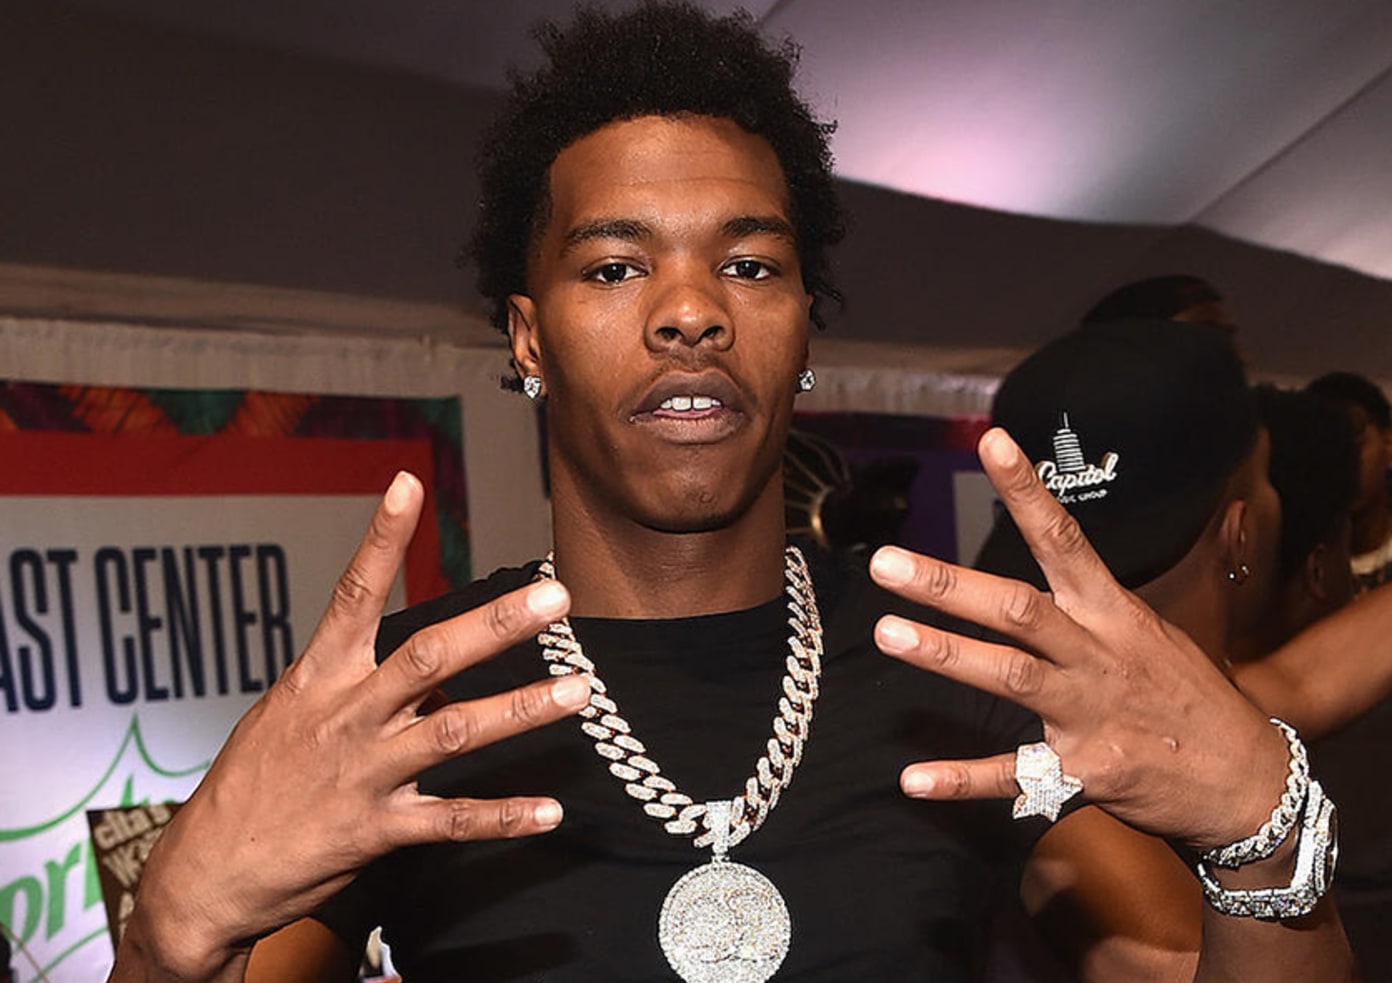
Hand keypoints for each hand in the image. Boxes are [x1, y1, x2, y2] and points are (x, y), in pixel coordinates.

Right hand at [124, 472, 590, 977]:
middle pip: (429, 657)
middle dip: (495, 625)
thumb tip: (429, 666)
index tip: (410, 484)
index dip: (383, 538)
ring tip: (577, 691)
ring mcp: (364, 773)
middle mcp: (347, 716)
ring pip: (454, 733)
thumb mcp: (289, 712)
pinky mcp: (376, 831)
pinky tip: (549, 810)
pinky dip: (503, 816)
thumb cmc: (252, 785)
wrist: (207, 875)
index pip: (353, 593)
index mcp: (320, 678)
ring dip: (521, 710)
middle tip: (554, 599)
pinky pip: (452, 821)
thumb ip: (357, 681)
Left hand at [869, 428, 1287, 851]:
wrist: (1250, 782)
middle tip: (886, 562)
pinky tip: (915, 778)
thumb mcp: (1149, 633)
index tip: (991, 443)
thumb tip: (1047, 556)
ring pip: (1011, 676)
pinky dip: (963, 778)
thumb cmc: (1188, 698)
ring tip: (889, 633)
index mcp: (1114, 613)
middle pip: (1019, 609)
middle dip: (949, 585)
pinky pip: (1016, 775)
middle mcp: (1099, 655)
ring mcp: (1093, 713)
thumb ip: (1090, 602)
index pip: (1064, 539)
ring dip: (947, 654)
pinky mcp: (1087, 773)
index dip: (1027, 491)